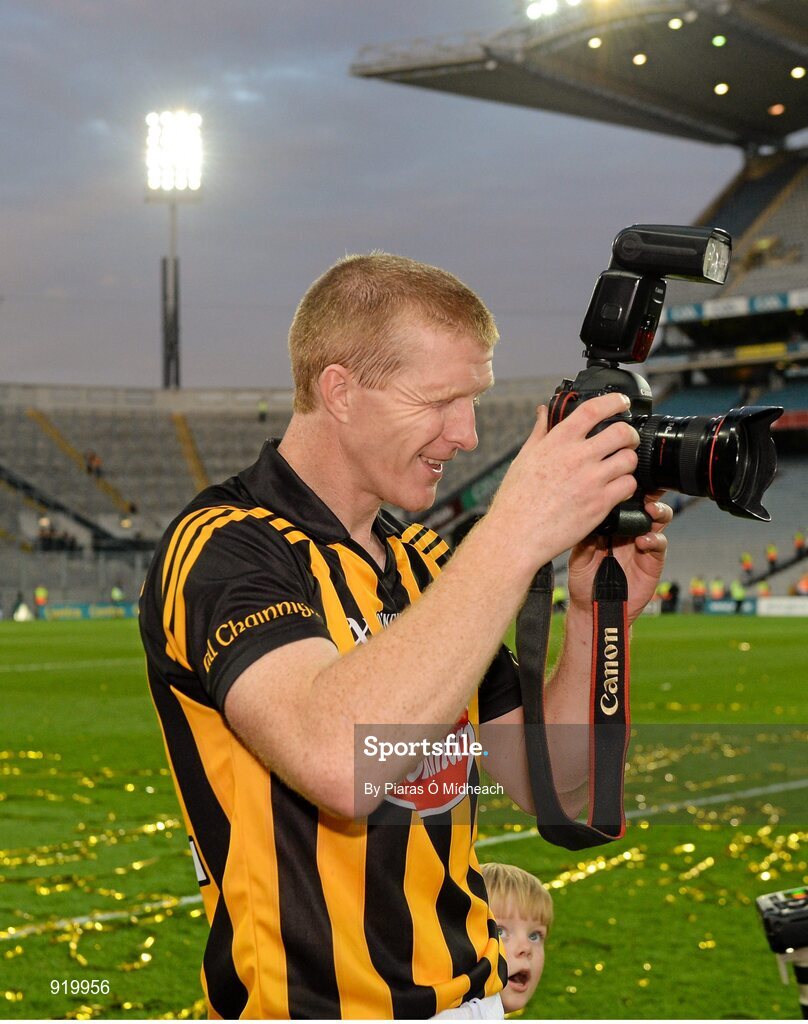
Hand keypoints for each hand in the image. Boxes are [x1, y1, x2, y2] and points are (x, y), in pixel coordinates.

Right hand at [488, 393, 640, 569]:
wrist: (517, 534)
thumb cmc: (516, 500)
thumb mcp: (523, 458)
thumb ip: (539, 432)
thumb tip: (544, 411)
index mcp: (558, 442)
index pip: (593, 409)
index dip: (614, 401)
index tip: (621, 402)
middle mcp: (577, 457)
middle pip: (621, 432)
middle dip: (629, 434)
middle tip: (627, 440)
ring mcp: (591, 480)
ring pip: (629, 459)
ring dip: (628, 461)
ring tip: (619, 467)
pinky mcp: (600, 503)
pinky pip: (629, 485)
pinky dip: (627, 485)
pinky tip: (616, 488)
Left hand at [567, 491, 671, 623]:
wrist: (592, 607)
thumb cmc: (583, 578)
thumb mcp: (578, 553)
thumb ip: (587, 535)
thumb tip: (589, 514)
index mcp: (612, 522)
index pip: (624, 498)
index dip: (628, 486)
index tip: (628, 475)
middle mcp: (629, 529)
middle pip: (646, 502)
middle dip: (650, 492)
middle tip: (647, 488)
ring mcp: (642, 543)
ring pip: (658, 519)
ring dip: (657, 511)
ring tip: (650, 511)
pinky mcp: (652, 560)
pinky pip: (659, 544)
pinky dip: (655, 539)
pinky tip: (644, 540)